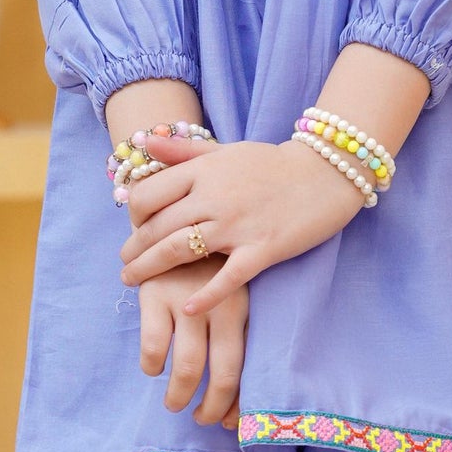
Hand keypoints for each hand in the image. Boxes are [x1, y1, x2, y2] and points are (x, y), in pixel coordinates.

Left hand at [120, 131, 363, 310]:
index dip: (133, 216)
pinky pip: (227, 277)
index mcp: (203, 172)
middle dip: (135, 250)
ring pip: (180, 250)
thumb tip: (144, 143)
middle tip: (126, 265)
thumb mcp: (226, 150)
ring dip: (151, 269)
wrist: (326, 173)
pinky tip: (189, 308)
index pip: (148, 195)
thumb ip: (184, 151)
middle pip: (158, 227)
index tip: (135, 228)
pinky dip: (206, 295)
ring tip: (134, 282)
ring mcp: (237, 225)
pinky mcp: (263, 249)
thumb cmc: (273, 164)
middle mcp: (214, 197)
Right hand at [137, 256, 248, 425]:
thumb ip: (232, 331)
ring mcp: (188, 301)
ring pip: (188, 367)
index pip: (245, 365)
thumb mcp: (230, 289)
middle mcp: (221, 307)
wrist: (178, 214)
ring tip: (173, 403)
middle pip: (223, 373)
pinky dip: (153, 366)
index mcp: (244, 308)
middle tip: (201, 419)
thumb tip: (232, 396)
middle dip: (212, 406)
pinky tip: (153, 368)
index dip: (237, 401)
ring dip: (179, 395)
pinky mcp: (156, 294)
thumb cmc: (208, 264)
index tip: (227, 421)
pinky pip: (155, 346)